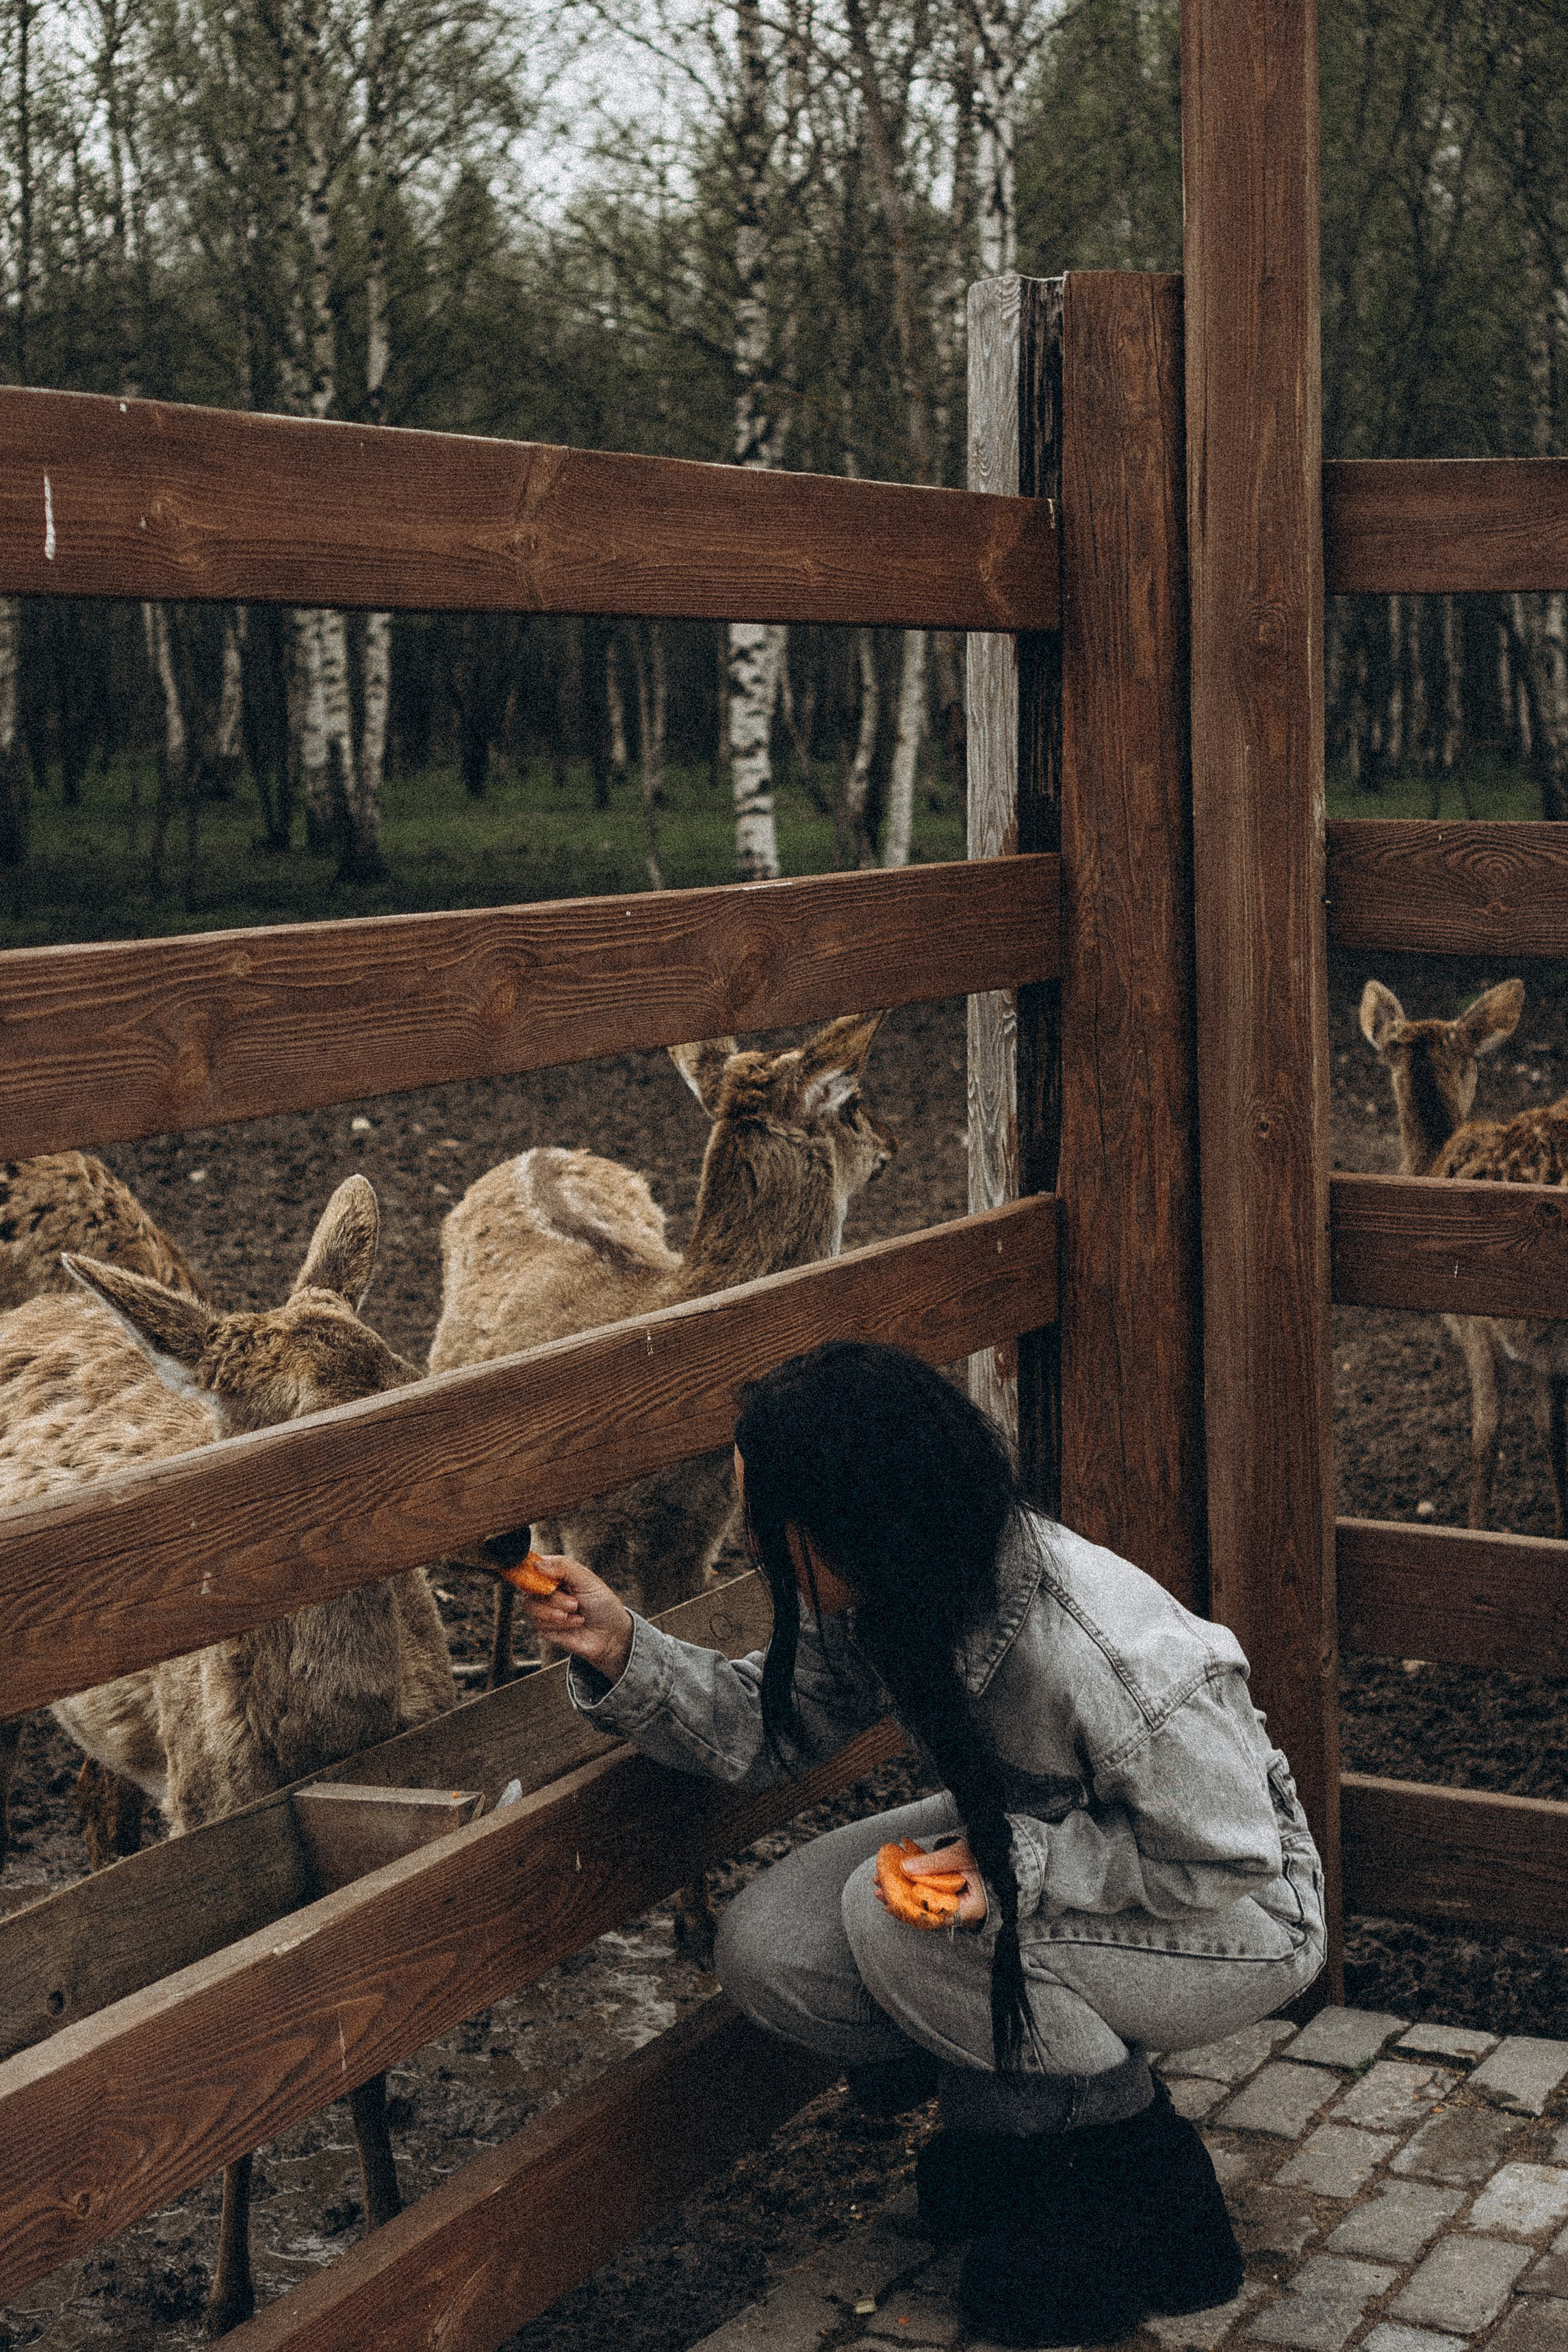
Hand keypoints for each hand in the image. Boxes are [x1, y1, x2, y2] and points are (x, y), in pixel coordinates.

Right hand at [513, 1555, 634, 1682]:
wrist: (611, 1634)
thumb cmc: (602, 1604)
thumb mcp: (588, 1580)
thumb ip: (564, 1567)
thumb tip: (538, 1564)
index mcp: (557, 1573)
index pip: (534, 1565)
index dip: (533, 1570)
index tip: (544, 1578)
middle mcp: (548, 1590)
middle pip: (530, 1587)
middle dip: (554, 1597)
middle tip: (575, 1603)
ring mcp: (545, 1609)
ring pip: (531, 1605)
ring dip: (555, 1611)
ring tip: (576, 1613)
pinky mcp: (545, 1628)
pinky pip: (539, 1623)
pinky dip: (561, 1624)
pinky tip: (576, 1623)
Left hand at [882, 1838, 987, 1927]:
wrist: (998, 1849)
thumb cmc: (984, 1854)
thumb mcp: (959, 1856)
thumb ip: (934, 1863)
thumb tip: (905, 1868)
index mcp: (971, 1909)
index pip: (936, 1918)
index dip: (911, 1912)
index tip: (890, 1904)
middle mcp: (963, 1912)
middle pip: (927, 1913)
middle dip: (900, 1902)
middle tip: (879, 1891)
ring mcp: (957, 1905)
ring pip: (926, 1905)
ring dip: (903, 1895)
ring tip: (881, 1884)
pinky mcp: (951, 1896)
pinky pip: (929, 1897)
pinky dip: (913, 1889)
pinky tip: (896, 1881)